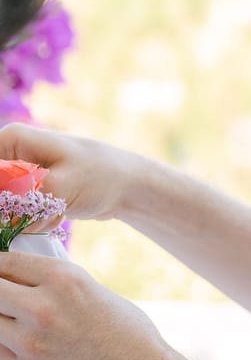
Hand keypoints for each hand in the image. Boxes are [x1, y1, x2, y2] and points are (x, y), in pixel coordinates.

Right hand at [0, 123, 135, 226]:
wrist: (129, 186)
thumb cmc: (98, 177)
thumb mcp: (54, 188)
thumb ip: (16, 200)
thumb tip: (2, 211)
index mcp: (12, 139)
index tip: (17, 205)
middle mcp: (12, 152)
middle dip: (14, 210)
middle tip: (45, 212)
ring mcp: (21, 172)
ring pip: (7, 206)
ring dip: (29, 218)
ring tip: (56, 212)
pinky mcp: (31, 190)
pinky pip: (20, 213)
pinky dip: (39, 220)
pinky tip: (61, 214)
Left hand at [0, 250, 176, 359]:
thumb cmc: (129, 336)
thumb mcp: (94, 292)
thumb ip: (56, 285)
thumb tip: (23, 281)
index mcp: (65, 279)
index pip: (6, 262)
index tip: (1, 273)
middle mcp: (44, 306)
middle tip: (6, 299)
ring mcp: (32, 341)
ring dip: (0, 318)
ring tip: (12, 320)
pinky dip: (0, 342)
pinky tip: (12, 340)